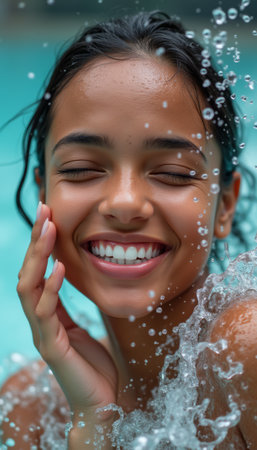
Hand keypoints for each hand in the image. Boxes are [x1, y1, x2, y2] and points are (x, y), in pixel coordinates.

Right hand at [17, 203, 117, 430]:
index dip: (42, 244)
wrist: (104, 402)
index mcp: (49, 313)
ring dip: (38, 256)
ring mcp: (43, 333)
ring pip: (29, 287)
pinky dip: (50, 288)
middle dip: (36, 240)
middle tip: (44, 209)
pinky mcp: (51, 347)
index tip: (50, 215)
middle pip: (29, 272)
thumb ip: (71, 306)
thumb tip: (71, 281)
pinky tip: (58, 267)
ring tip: (48, 228)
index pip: (39, 271)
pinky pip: (45, 313)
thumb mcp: (84, 326)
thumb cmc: (95, 364)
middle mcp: (40, 320)